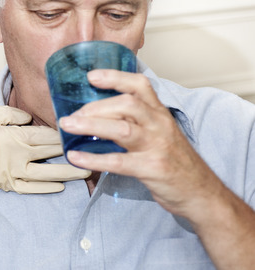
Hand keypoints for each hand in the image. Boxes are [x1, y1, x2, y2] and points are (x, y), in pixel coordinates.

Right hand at [0, 106, 89, 192]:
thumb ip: (9, 115)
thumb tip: (28, 117)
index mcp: (13, 137)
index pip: (47, 135)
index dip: (66, 134)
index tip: (81, 130)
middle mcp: (17, 157)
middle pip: (52, 155)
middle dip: (73, 153)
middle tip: (94, 151)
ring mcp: (12, 173)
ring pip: (47, 175)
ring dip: (68, 173)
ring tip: (86, 172)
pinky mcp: (5, 184)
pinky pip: (31, 188)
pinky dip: (47, 188)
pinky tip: (60, 187)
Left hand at [60, 69, 220, 216]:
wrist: (201, 193)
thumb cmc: (174, 160)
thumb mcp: (159, 133)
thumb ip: (135, 121)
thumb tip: (95, 114)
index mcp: (160, 113)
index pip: (140, 85)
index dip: (115, 77)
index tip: (91, 76)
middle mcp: (160, 125)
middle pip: (127, 104)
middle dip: (95, 106)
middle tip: (72, 115)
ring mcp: (157, 147)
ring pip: (122, 129)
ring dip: (90, 125)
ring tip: (67, 126)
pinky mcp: (152, 169)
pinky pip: (119, 161)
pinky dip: (94, 159)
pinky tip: (75, 158)